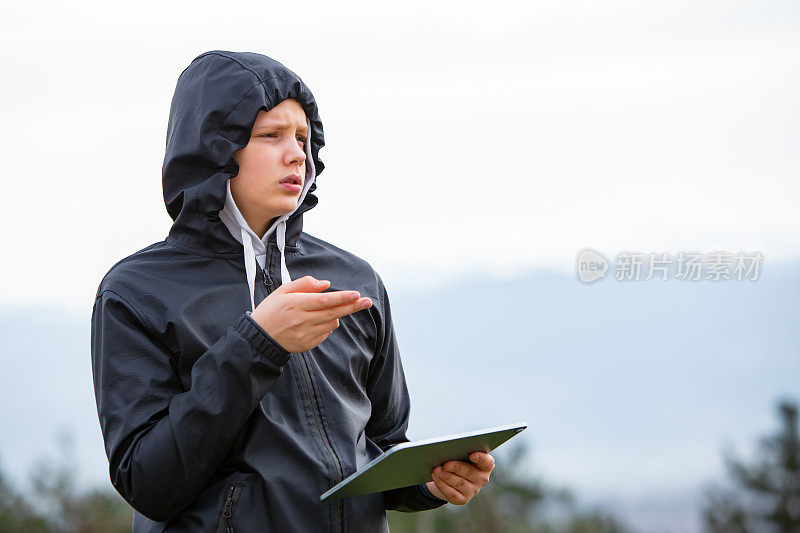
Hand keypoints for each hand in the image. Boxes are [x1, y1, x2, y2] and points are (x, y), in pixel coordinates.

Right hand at [250, 275, 371, 352]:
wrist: (258, 338)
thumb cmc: (270, 311)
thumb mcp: (282, 291)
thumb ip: (304, 284)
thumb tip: (326, 284)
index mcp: (295, 304)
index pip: (324, 301)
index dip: (341, 297)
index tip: (356, 294)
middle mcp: (301, 320)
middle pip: (333, 313)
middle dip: (352, 306)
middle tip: (367, 301)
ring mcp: (305, 335)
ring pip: (332, 323)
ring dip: (335, 315)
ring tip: (323, 310)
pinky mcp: (307, 344)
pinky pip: (325, 333)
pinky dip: (326, 326)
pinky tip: (314, 322)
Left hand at [425, 451, 494, 504]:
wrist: (449, 476)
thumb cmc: (457, 460)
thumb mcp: (461, 454)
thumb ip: (460, 451)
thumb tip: (449, 449)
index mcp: (485, 465)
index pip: (488, 462)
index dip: (481, 458)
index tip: (472, 455)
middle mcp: (482, 479)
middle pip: (470, 473)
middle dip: (457, 468)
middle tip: (445, 464)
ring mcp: (473, 490)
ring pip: (460, 483)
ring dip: (446, 476)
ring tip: (437, 470)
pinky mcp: (462, 499)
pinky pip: (452, 493)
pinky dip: (442, 485)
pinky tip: (436, 478)